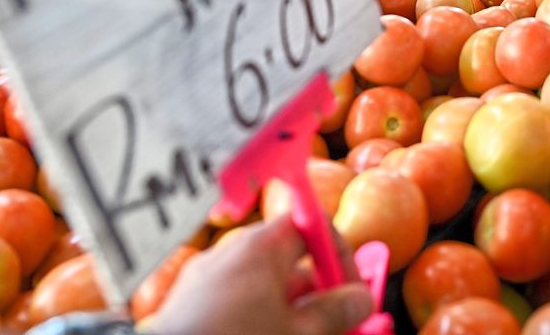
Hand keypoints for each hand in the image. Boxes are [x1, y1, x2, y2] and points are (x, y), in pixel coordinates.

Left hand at [149, 216, 372, 334]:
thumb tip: (361, 299)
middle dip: (318, 297)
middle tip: (338, 328)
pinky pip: (236, 304)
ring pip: (263, 290)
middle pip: (291, 264)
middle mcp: (231, 253)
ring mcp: (204, 281)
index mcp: (260, 247)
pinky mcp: (188, 308)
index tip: (354, 292)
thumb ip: (335, 313)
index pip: (312, 225)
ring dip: (291, 313)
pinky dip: (259, 319)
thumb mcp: (298, 333)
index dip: (340, 255)